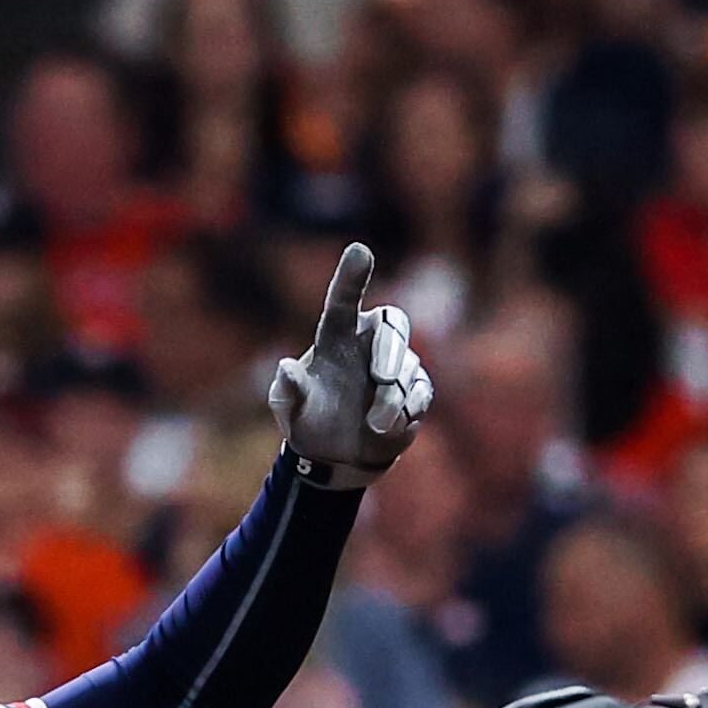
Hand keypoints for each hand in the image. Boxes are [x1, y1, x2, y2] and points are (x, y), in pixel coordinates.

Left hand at [269, 244, 434, 485]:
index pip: (344, 298)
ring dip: (393, 397)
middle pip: (393, 325)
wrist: (334, 455)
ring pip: (408, 367)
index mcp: (337, 334)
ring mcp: (396, 364)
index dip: (351, 276)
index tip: (359, 252)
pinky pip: (422, 391)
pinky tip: (391, 427)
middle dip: (390, 352)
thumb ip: (288, 389)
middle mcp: (369, 341)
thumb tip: (285, 368)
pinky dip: (408, 410)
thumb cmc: (308, 419)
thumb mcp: (289, 408)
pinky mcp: (415, 390)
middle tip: (382, 380)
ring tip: (374, 424)